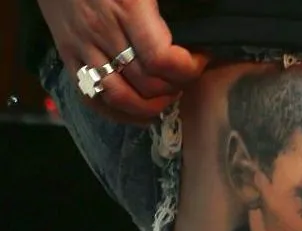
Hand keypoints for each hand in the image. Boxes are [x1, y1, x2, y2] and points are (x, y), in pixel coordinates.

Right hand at [37, 0, 208, 123]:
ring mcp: (82, 46)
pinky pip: (92, 98)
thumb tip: (199, 22)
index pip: (161, 59)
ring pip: (119, 97)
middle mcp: (103, 30)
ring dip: (149, 107)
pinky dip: (119, 114)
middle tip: (185, 79)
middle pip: (146, 83)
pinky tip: (140, 114)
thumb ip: (166, 3)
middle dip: (174, 88)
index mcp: (127, 6)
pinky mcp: (67, 55)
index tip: (200, 60)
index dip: (188, 68)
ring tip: (166, 98)